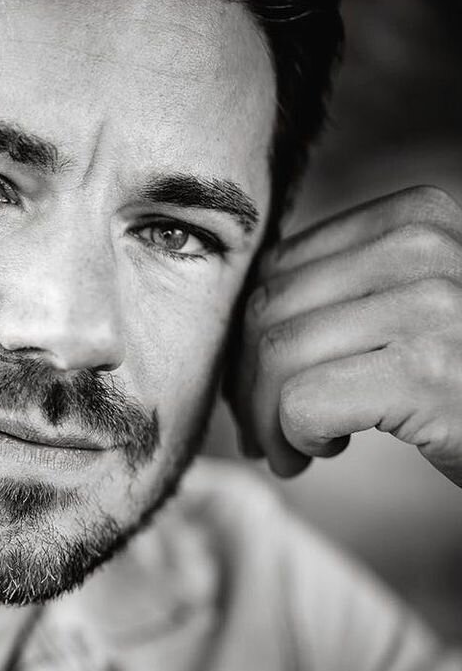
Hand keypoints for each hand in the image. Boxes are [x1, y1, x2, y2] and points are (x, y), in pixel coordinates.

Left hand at [225, 185, 461, 487]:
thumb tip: (238, 323)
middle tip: (263, 431)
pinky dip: (293, 438)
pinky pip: (304, 403)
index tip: (257, 387)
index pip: (276, 269)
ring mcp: (433, 306)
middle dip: (246, 383)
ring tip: (292, 448)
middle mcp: (425, 247)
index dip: (248, 337)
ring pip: (277, 357)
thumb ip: (342, 293)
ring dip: (266, 419)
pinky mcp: (430, 373)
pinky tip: (324, 452)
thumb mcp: (412, 310)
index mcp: (413, 217)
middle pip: (267, 311)